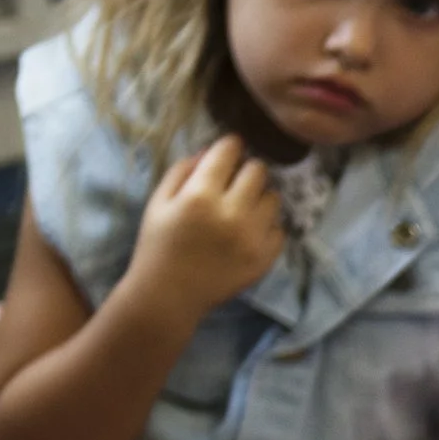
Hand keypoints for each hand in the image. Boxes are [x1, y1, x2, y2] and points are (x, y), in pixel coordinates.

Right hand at [129, 135, 283, 324]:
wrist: (170, 294)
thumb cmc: (159, 244)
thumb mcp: (159, 201)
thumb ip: (184, 170)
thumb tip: (211, 150)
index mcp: (201, 196)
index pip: (229, 154)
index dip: (231, 145)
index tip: (232, 146)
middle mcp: (232, 214)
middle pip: (258, 171)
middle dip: (247, 168)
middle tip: (236, 178)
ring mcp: (253, 238)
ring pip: (273, 198)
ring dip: (260, 196)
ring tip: (242, 205)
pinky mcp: (265, 259)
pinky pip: (279, 229)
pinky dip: (267, 225)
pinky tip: (249, 229)